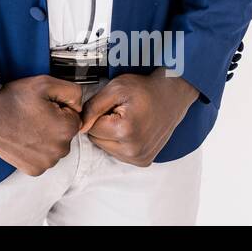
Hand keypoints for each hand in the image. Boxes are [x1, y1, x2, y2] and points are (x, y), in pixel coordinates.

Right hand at [0, 75, 83, 175]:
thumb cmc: (14, 97)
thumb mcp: (46, 83)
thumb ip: (73, 92)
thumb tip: (78, 106)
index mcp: (67, 128)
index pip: (73, 116)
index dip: (58, 108)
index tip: (42, 106)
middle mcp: (61, 150)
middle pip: (65, 134)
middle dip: (54, 124)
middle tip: (33, 115)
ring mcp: (47, 163)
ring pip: (54, 147)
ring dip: (45, 138)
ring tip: (26, 126)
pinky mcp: (34, 170)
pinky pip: (43, 159)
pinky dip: (35, 150)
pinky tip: (23, 138)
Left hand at [77, 70, 199, 166]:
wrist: (171, 96)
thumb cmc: (144, 89)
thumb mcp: (115, 89)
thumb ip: (93, 108)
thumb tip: (80, 127)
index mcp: (125, 131)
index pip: (91, 128)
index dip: (99, 113)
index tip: (114, 106)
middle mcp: (133, 150)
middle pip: (97, 140)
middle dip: (104, 125)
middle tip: (121, 112)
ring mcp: (139, 158)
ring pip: (106, 148)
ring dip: (111, 134)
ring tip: (128, 120)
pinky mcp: (143, 161)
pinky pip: (118, 154)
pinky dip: (121, 142)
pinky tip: (133, 130)